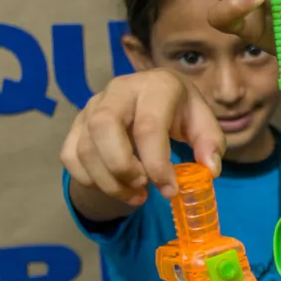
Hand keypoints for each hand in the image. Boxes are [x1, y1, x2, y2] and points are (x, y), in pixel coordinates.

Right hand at [60, 69, 223, 205]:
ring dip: (108, 181)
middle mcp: (119, 90)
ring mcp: (93, 106)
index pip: (149, 126)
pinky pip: (70, 156)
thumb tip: (209, 170)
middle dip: (122, 168)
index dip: (157, 164)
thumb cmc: (180, 112)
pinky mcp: (78, 124)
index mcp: (156, 86)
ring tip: (136, 195)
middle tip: (143, 188)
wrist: (153, 97)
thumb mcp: (203, 122)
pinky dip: (89, 180)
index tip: (169, 190)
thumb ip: (210, 144)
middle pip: (104, 127)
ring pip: (84, 147)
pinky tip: (115, 187)